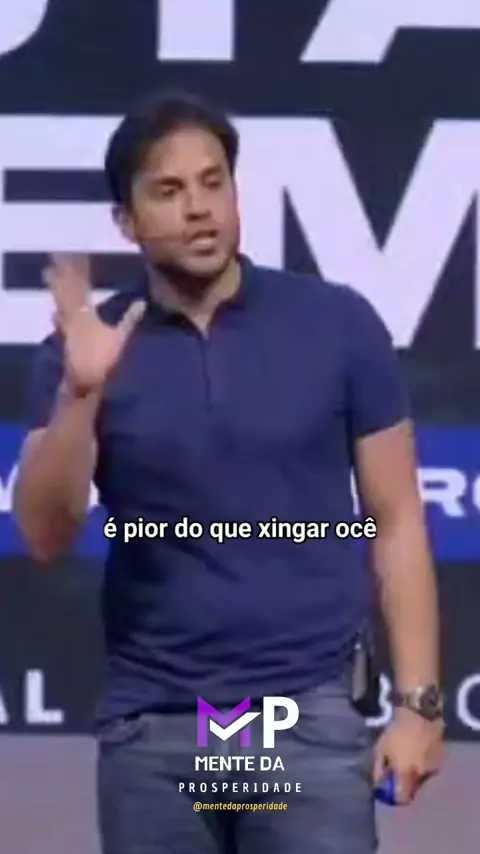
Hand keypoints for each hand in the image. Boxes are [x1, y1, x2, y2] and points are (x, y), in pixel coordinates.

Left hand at [43, 253, 145, 395]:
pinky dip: (57, 311)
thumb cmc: (104, 358)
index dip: (81, 270)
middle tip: (59, 257)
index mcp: (86, 313)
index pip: (82, 286)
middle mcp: (72, 316)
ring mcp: (66, 327)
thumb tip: (142, 301)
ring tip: (52, 274)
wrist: (85, 379)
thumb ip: (130, 318)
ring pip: (60, 302)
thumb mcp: (121, 337)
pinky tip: (54, 311)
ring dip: (57, 288)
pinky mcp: (65, 337)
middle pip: (67, 290)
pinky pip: (59, 319)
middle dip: (64, 273)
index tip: (80, 256)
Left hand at [373, 708, 443, 804]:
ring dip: (415, 774)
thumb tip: (378, 784)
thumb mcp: (381, 748)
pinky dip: (424, 765)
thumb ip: (379, 769)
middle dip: (405, 783)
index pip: (402, 798)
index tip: (391, 791)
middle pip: (413, 789)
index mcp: (406, 774)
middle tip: (398, 771)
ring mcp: (433, 768)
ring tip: (409, 758)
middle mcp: (421, 775)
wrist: (419, 715)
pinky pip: (430, 769)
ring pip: (422, 779)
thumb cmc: (396, 731)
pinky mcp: (441, 760)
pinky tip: (418, 752)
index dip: (396, 797)